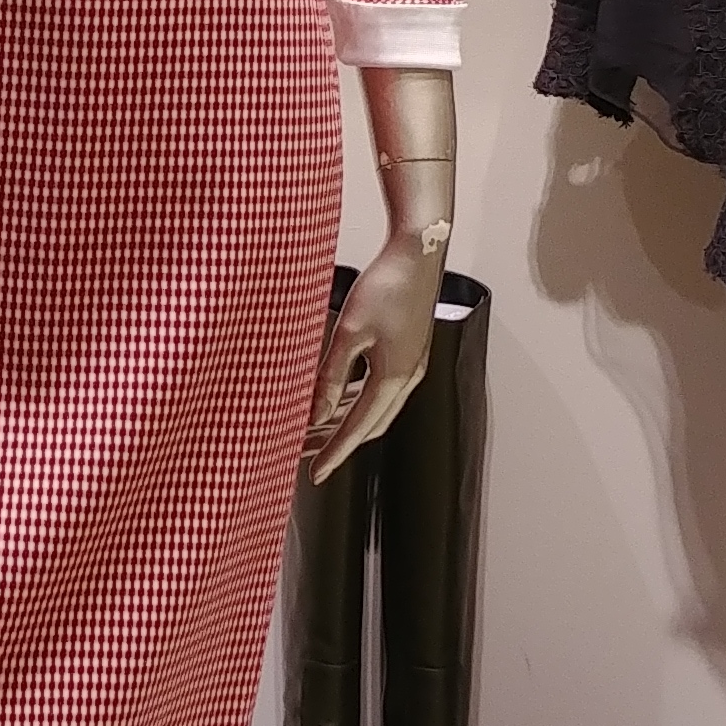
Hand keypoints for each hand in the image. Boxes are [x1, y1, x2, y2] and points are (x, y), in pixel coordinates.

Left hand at [302, 227, 443, 481]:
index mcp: (394, 377)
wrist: (420, 251)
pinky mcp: (408, 352)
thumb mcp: (349, 331)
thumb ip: (331, 376)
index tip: (315, 474)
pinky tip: (336, 399)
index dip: (335, 453)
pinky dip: (356, 401)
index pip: (359, 428)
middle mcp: (408, 377)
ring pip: (375, 409)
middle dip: (336, 442)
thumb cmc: (387, 284)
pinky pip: (380, 390)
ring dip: (344, 422)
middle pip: (369, 425)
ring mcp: (411, 366)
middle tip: (304, 455)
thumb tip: (314, 412)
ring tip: (313, 430)